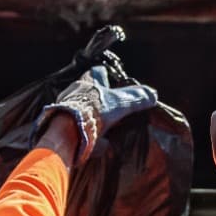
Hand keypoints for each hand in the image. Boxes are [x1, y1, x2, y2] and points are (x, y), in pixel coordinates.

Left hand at [44, 64, 158, 160]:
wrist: (69, 131)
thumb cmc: (94, 110)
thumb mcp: (121, 102)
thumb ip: (136, 98)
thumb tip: (153, 94)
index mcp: (87, 81)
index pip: (97, 72)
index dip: (106, 75)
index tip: (115, 81)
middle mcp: (74, 92)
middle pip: (88, 91)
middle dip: (99, 98)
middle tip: (112, 107)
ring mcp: (65, 109)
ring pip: (81, 110)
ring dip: (92, 117)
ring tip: (105, 128)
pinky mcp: (62, 126)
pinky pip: (76, 128)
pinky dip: (87, 135)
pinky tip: (96, 143)